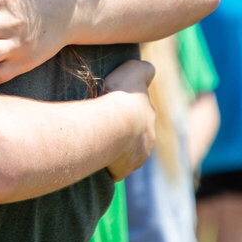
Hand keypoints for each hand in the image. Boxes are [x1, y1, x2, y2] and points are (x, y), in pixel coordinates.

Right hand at [101, 58, 155, 180]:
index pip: (142, 117)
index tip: (115, 108)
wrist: (113, 124)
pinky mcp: (121, 171)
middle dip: (123, 134)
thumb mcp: (135, 72)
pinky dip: (104, 165)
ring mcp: (135, 159)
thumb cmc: (122, 96)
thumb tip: (148, 70)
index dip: (129, 112)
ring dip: (114, 150)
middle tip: (104, 126)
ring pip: (125, 155)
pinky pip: (113, 170)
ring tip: (96, 142)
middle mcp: (147, 141)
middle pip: (135, 139)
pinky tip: (92, 157)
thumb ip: (144, 70)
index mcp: (149, 119)